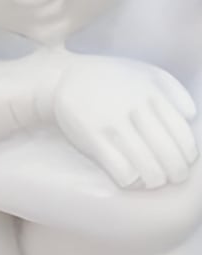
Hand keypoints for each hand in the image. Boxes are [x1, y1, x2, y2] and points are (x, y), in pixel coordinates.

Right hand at [49, 54, 197, 188]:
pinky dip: (131, 181)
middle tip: (172, 178)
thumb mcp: (146, 73)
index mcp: (153, 93)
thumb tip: (191, 117)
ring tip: (153, 181)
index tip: (184, 162)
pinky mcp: (92, 137)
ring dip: (155, 180)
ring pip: (147, 166)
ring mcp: (113, 123)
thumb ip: (174, 91)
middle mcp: (136, 108)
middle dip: (176, 172)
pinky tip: (129, 178)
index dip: (188, 154)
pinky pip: (120, 170)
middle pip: (168, 153)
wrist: (64, 77)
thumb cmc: (111, 78)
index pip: (182, 133)